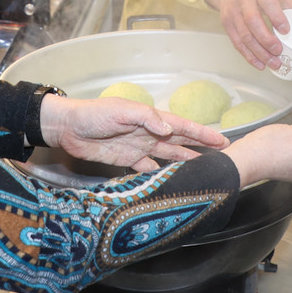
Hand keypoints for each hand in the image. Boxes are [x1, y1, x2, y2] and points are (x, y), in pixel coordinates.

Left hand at [38, 96, 227, 171]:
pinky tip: (171, 181)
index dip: (202, 133)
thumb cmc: (94, 114)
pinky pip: (149, 168)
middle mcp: (148, 132)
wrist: (68, 127)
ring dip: (185, 161)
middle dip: (201, 147)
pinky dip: (161, 174)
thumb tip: (170, 130)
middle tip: (222, 156)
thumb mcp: (122, 111)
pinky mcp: (127, 159)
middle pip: (180, 141)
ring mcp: (139, 146)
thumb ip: (146, 118)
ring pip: (169, 155)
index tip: (223, 141)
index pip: (182, 126)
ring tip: (203, 170)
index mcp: (150, 119)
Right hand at [204, 0, 291, 69]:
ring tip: (273, 63)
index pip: (267, 1)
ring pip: (244, 36)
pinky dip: (248, 56)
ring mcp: (233, 12)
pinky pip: (237, 43)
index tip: (286, 31)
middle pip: (253, 21)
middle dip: (266, 40)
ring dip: (259, 52)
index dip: (276, 16)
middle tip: (279, 51)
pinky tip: (259, 64)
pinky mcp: (227, 24)